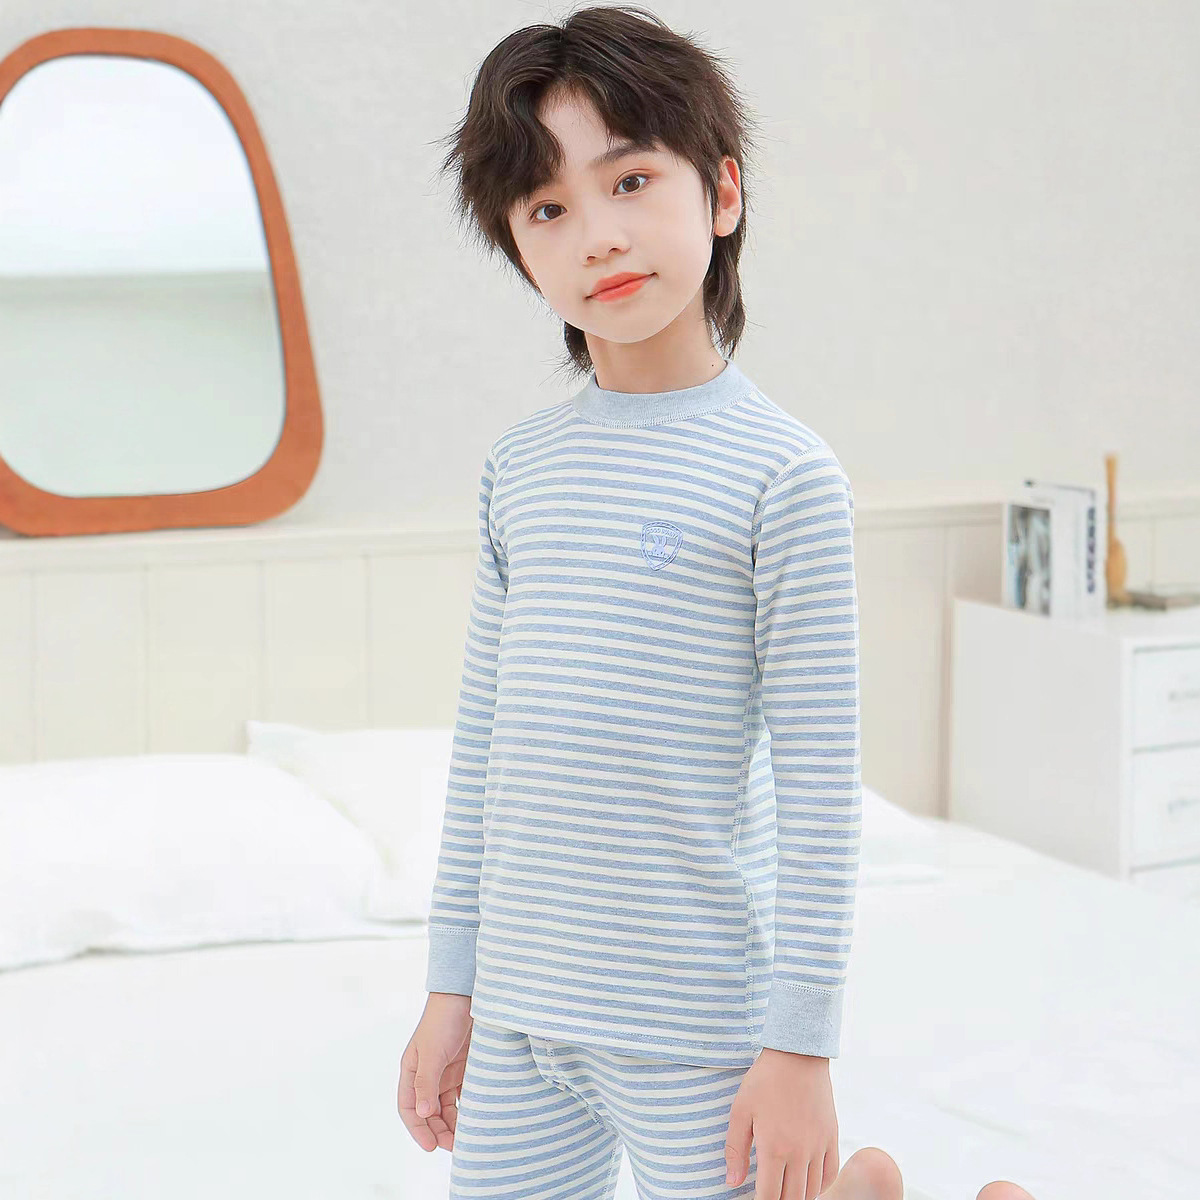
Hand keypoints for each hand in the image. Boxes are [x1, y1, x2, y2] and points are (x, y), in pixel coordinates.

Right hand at [397, 992, 473, 1152]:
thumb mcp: (432, 1052)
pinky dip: (467, 1109)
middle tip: (454, 1147)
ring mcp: (445, 1073)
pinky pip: (463, 1096)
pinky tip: (476, 1119)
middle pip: (428, 1112)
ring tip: (466, 1138)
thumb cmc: (443, 1020)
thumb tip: (422, 1113)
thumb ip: (426, 1083)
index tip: (431, 1146)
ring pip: (446, 1108)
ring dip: (453, 1124)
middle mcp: (427, 1075)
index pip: (409, 1108)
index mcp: (411, 1071)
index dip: (418, 1129)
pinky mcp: (463, 1069)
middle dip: (438, 1131)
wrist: (468, 995)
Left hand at [724, 1048, 838, 1198]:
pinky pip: (831, 1174)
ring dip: (798, 1196)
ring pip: (812, 1191)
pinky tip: (808, 1183)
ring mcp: (818, 1146)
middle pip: (792, 1199)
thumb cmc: (764, 1081)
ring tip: (786, 1191)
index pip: (769, 1197)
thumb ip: (735, 1150)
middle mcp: (799, 1153)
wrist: (797, 1054)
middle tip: (769, 1194)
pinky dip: (820, 1185)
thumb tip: (732, 1182)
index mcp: (773, 1149)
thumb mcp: (740, 1111)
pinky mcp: (832, 1137)